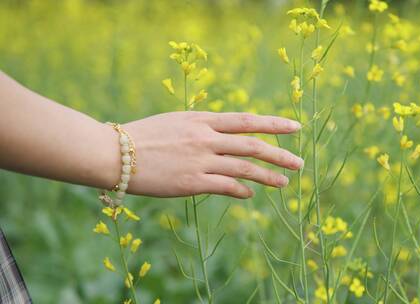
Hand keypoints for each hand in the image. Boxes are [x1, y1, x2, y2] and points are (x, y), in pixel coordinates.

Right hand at [118, 111, 302, 198]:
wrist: (114, 153)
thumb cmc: (142, 136)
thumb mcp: (177, 121)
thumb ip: (203, 128)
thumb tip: (226, 138)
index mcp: (202, 120)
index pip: (247, 120)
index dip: (273, 124)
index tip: (295, 127)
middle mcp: (206, 138)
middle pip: (252, 145)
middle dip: (280, 154)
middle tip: (300, 162)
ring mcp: (200, 160)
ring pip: (244, 168)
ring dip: (268, 176)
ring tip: (286, 182)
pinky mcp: (191, 183)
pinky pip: (225, 187)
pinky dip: (242, 190)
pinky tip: (251, 194)